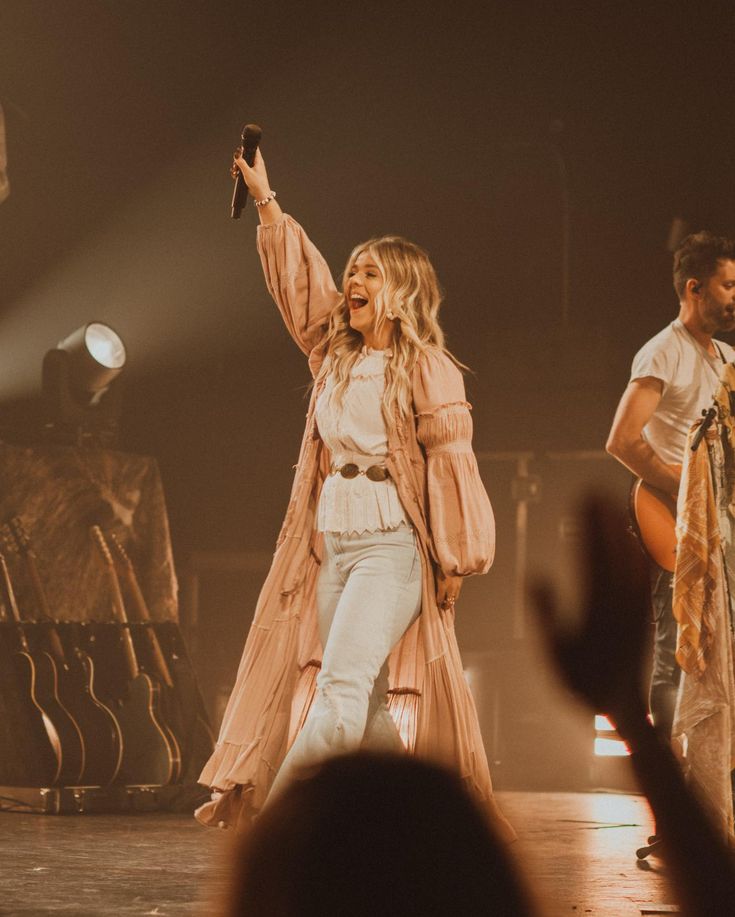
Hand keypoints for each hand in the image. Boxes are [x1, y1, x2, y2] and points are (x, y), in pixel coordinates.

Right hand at [231, 147, 270, 200]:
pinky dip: (239, 172)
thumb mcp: (248, 172)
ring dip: (237, 167)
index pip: (254, 148)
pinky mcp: (251, 174)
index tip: (240, 150)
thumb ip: (242, 163)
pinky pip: (243, 170)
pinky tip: (236, 175)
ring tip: (235, 172)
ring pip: (243, 164)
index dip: (247, 148)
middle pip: (245, 156)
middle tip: (235, 165)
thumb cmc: (258, 183)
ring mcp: (253, 169)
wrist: (261, 194)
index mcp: (258, 160)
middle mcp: (256, 163)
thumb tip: (237, 155)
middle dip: (238, 160)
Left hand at [436, 570, 462, 611]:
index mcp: (442, 586)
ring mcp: (456, 586)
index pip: (440, 599)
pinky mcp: (460, 584)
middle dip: (446, 606)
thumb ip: (437, 585)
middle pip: (449, 602)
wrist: (453, 560)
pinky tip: (453, 595)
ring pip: (454, 599)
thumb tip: (436, 591)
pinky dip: (455, 596)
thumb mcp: (436, 575)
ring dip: (451, 602)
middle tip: (443, 607)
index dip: (439, 603)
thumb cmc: (441, 566)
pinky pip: (458, 593)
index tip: (437, 603)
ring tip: (448, 602)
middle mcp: (450, 588)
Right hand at [530, 493, 649, 726]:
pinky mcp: (646, 611)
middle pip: (613, 549)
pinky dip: (635, 550)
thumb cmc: (583, 684)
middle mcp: (622, 602)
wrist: (624, 708)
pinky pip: (643, 573)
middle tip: (592, 488)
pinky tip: (630, 539)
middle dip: (603, 517)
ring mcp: (638, 606)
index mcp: (598, 608)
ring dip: (620, 528)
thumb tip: (534, 575)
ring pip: (631, 558)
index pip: (592, 556)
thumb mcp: (555, 655)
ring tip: (610, 503)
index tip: (578, 501)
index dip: (586, 526)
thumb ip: (546, 615)